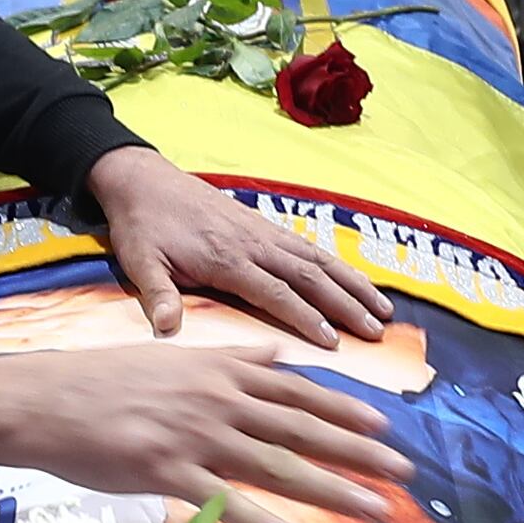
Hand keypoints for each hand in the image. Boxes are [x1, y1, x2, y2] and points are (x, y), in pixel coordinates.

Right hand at [0, 344, 409, 517]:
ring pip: (279, 465)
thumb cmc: (102, 381)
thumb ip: (230, 358)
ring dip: (333, 489)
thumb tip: (276, 354)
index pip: (298, 391)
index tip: (385, 426)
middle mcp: (218, 399)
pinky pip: (224, 502)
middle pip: (303, 428)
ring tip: (375, 509)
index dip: (345, 409)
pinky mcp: (166, 471)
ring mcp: (195, 436)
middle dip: (360, 451)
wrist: (41, 400)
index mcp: (221, 370)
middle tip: (405, 472)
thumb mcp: (174, 356)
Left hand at [80, 147, 387, 344]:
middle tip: (376, 332)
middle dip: (346, 305)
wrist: (143, 180)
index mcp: (226, 258)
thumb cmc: (142, 225)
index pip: (276, 293)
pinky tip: (356, 281)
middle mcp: (254, 244)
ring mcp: (263, 233)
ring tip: (383, 310)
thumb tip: (167, 330)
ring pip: (319, 260)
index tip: (333, 342)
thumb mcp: (140, 262)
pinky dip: (338, 265)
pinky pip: (309, 247)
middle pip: (310, 277)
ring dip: (353, 285)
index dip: (306, 318)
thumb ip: (158, 295)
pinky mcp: (264, 225)